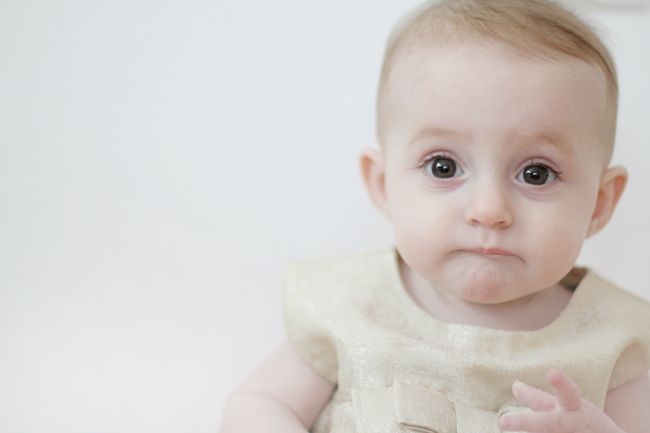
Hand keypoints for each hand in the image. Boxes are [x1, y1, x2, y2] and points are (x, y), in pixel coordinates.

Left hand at [499, 368, 622, 432]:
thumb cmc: (583, 421)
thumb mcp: (567, 405)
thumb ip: (540, 398)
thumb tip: (515, 386)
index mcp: (575, 408)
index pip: (569, 393)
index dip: (561, 383)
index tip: (551, 372)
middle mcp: (575, 425)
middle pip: (552, 423)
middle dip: (526, 422)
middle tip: (503, 422)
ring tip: (507, 426)